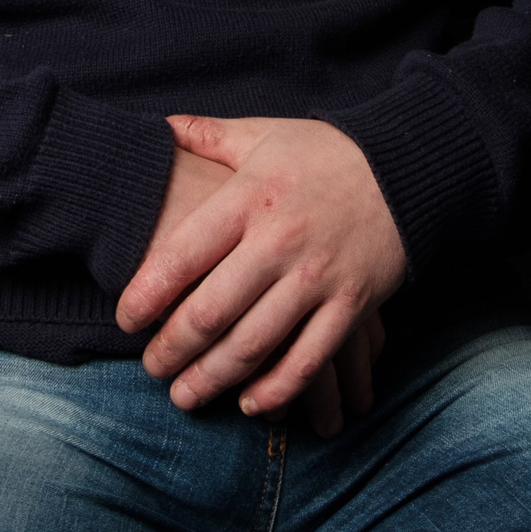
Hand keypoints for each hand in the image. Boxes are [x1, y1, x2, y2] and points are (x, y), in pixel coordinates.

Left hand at [116, 114, 405, 427]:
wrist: (405, 166)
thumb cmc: (325, 152)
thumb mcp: (264, 134)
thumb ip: (209, 135)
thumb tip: (161, 128)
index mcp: (251, 197)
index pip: (183, 254)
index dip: (146, 293)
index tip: (125, 318)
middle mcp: (280, 241)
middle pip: (211, 311)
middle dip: (172, 348)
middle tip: (150, 368)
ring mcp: (318, 277)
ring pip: (254, 344)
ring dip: (213, 378)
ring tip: (184, 395)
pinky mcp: (351, 305)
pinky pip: (309, 359)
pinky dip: (277, 389)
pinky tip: (250, 403)